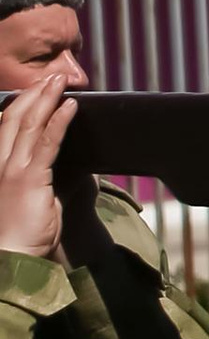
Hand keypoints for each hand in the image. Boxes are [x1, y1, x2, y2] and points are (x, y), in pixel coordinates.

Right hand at [0, 71, 74, 262]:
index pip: (4, 129)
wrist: (11, 262)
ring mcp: (11, 171)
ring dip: (46, 98)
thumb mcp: (33, 204)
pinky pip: (46, 143)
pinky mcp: (28, 180)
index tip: (36, 91)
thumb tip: (72, 171)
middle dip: (33, 94)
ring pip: (28, 125)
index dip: (20, 107)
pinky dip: (59, 121)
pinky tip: (71, 106)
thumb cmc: (21, 240)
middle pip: (13, 119)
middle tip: (52, 76)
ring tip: (62, 80)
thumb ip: (44, 184)